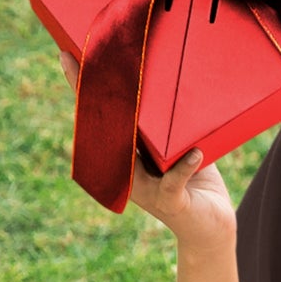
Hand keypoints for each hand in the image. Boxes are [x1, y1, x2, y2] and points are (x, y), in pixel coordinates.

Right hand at [56, 49, 235, 251]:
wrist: (213, 227)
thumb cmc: (197, 180)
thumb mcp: (182, 145)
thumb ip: (173, 122)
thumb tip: (172, 80)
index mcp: (127, 153)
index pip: (103, 116)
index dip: (85, 86)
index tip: (68, 54)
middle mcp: (128, 169)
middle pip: (106, 128)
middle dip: (90, 94)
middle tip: (75, 58)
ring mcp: (146, 188)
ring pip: (130, 154)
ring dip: (127, 127)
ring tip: (125, 94)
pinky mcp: (171, 202)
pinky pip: (174, 181)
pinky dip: (186, 167)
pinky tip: (194, 153)